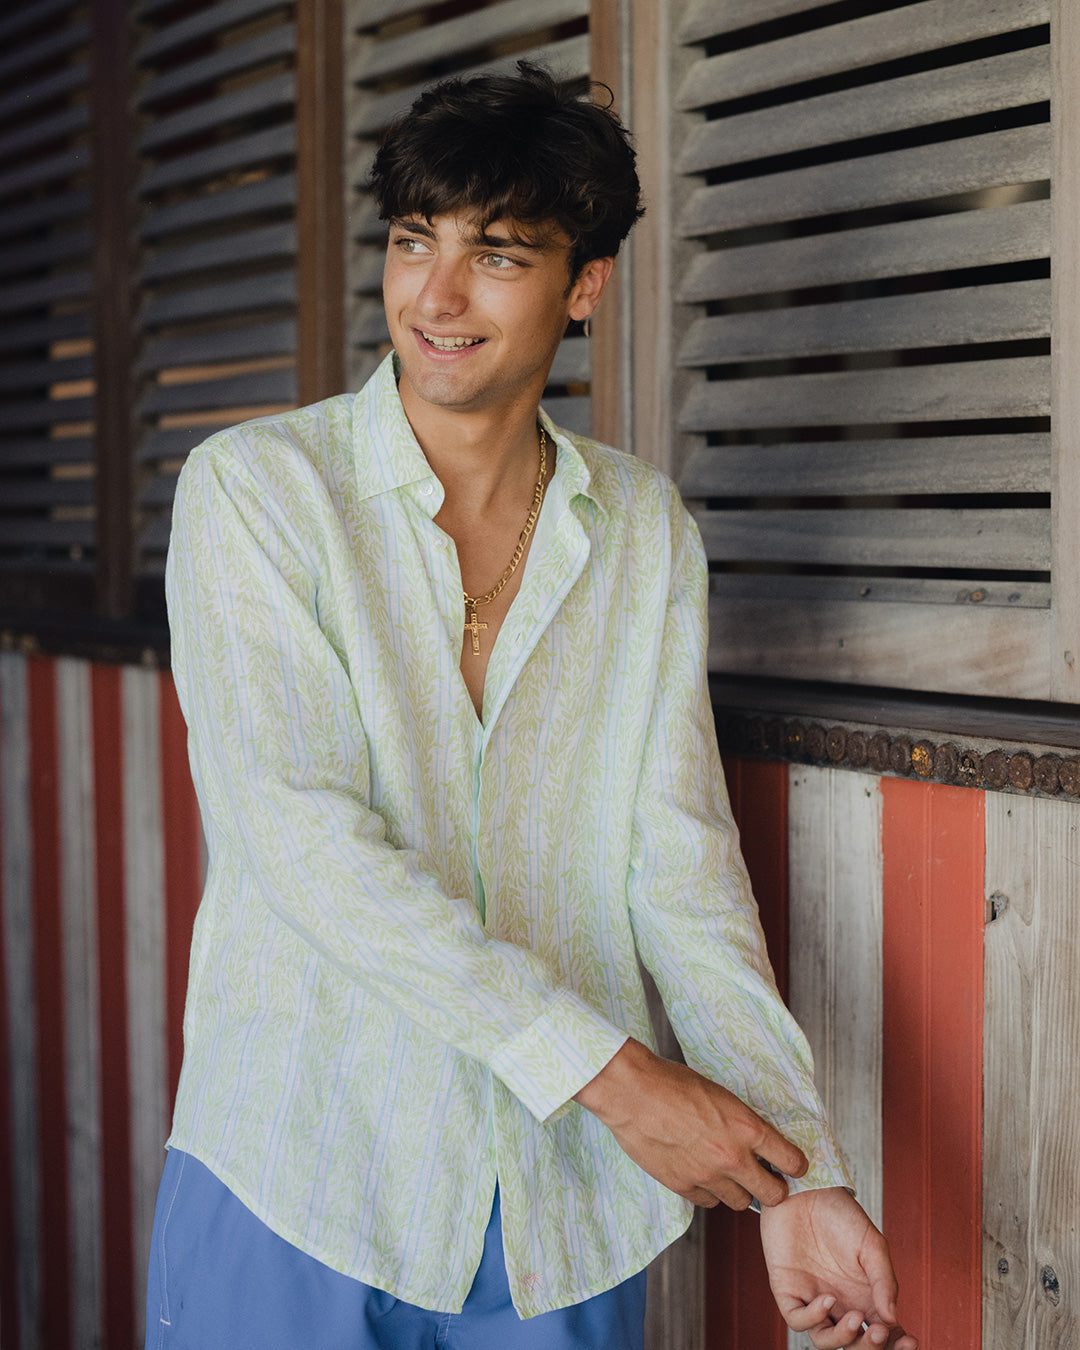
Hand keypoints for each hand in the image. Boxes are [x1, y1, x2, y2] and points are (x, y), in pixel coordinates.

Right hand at [573, 1038, 807, 1209]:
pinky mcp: (682, 1186)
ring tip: (728, 1174)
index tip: (794, 1166)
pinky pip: (708, 1202)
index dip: (797, 1166)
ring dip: (739, 1191)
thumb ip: (741, 1121)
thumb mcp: (719, 1093)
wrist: (632, 1092)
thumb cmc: (672, 1083)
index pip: (792, 1161)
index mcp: (746, 1128)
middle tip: (767, 1179)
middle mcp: (732, 1157)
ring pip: (740, 1203)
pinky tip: (701, 1174)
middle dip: (774, 1188)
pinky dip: (709, 1193)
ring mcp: (707, 1175)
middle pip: (773, 1194)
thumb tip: (757, 1138)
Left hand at [759, 1187, 916, 1348]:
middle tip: (880, 1331)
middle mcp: (840, 1303)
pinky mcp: (787, 1289)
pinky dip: (812, 1318)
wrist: (806, 1188)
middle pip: (856, 1345)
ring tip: (854, 1318)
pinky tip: (826, 1298)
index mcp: (865, 1296)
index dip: (898, 1347)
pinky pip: (797, 1319)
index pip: (884, 1335)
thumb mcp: (871, 1244)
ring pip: (826, 1340)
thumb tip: (892, 1318)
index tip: (912, 1342)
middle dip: (871, 1348)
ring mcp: (813, 1298)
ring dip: (843, 1339)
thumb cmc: (840, 1214)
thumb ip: (884, 1280)